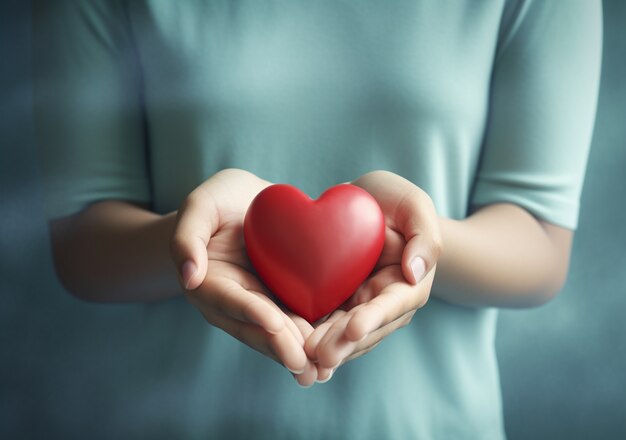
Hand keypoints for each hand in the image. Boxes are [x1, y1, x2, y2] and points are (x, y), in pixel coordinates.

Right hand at [170, 169, 317, 385]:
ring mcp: (260, 305)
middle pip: (257, 328)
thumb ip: (186, 238)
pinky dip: (315, 337)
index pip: (231, 301)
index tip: (274, 323)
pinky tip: (337, 349)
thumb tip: (188, 277)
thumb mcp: (199, 207)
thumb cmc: (217, 202)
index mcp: (209, 283)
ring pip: (279, 334)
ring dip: (299, 352)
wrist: (245, 203)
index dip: (252, 313)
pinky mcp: (282, 301)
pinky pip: (298, 321)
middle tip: (303, 363)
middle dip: (281, 346)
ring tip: (321, 369)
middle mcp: (234, 302)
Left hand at [305, 170, 441, 378]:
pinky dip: (310, 336)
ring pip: (343, 334)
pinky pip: (324, 323)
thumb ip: (424, 236)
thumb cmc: (395, 201)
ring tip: (304, 356)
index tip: (354, 328)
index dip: (374, 318)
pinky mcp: (336, 303)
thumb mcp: (414, 206)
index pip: (392, 306)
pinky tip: (293, 348)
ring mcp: (359, 306)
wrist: (365, 203)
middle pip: (366, 329)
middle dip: (344, 343)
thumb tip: (415, 272)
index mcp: (408, 284)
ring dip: (326, 347)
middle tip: (321, 355)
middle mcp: (384, 302)